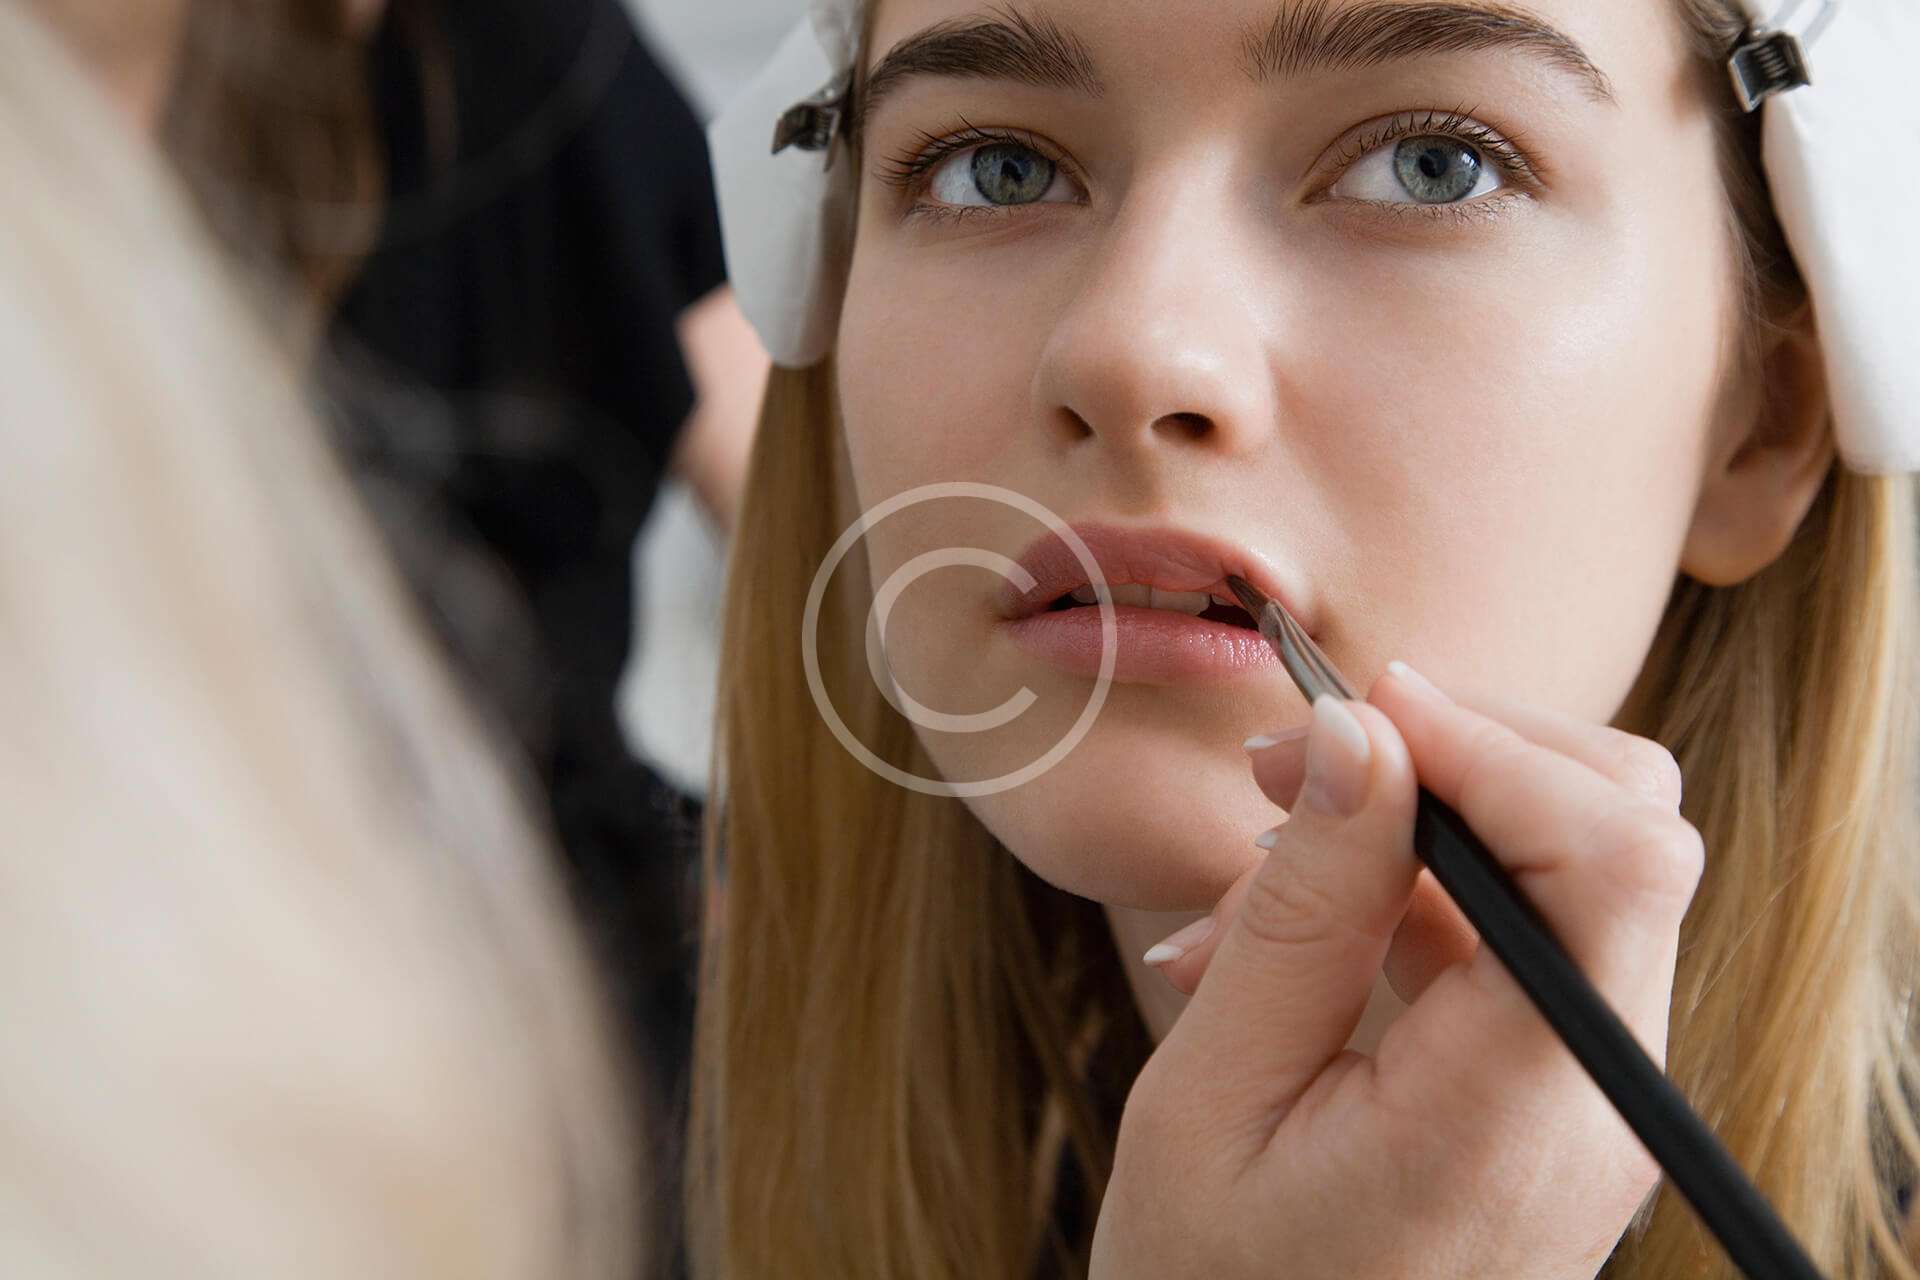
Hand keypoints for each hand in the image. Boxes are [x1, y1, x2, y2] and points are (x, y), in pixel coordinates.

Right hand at [1090, 663, 1702, 1279]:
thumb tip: (1354, 735)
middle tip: (1289, 764)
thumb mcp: (1214, 1100)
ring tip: (1240, 878)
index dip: (1499, 744)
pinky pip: (1505, 945)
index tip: (1354, 715)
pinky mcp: (1543, 1099)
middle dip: (1459, 756)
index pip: (1619, 853)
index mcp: (1525, 1105)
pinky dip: (1400, 903)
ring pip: (1562, 872)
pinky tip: (1269, 943)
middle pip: (1621, 834)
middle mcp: (1594, 1094)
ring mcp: (1580, 1098)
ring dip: (1409, 828)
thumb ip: (1300, 912)